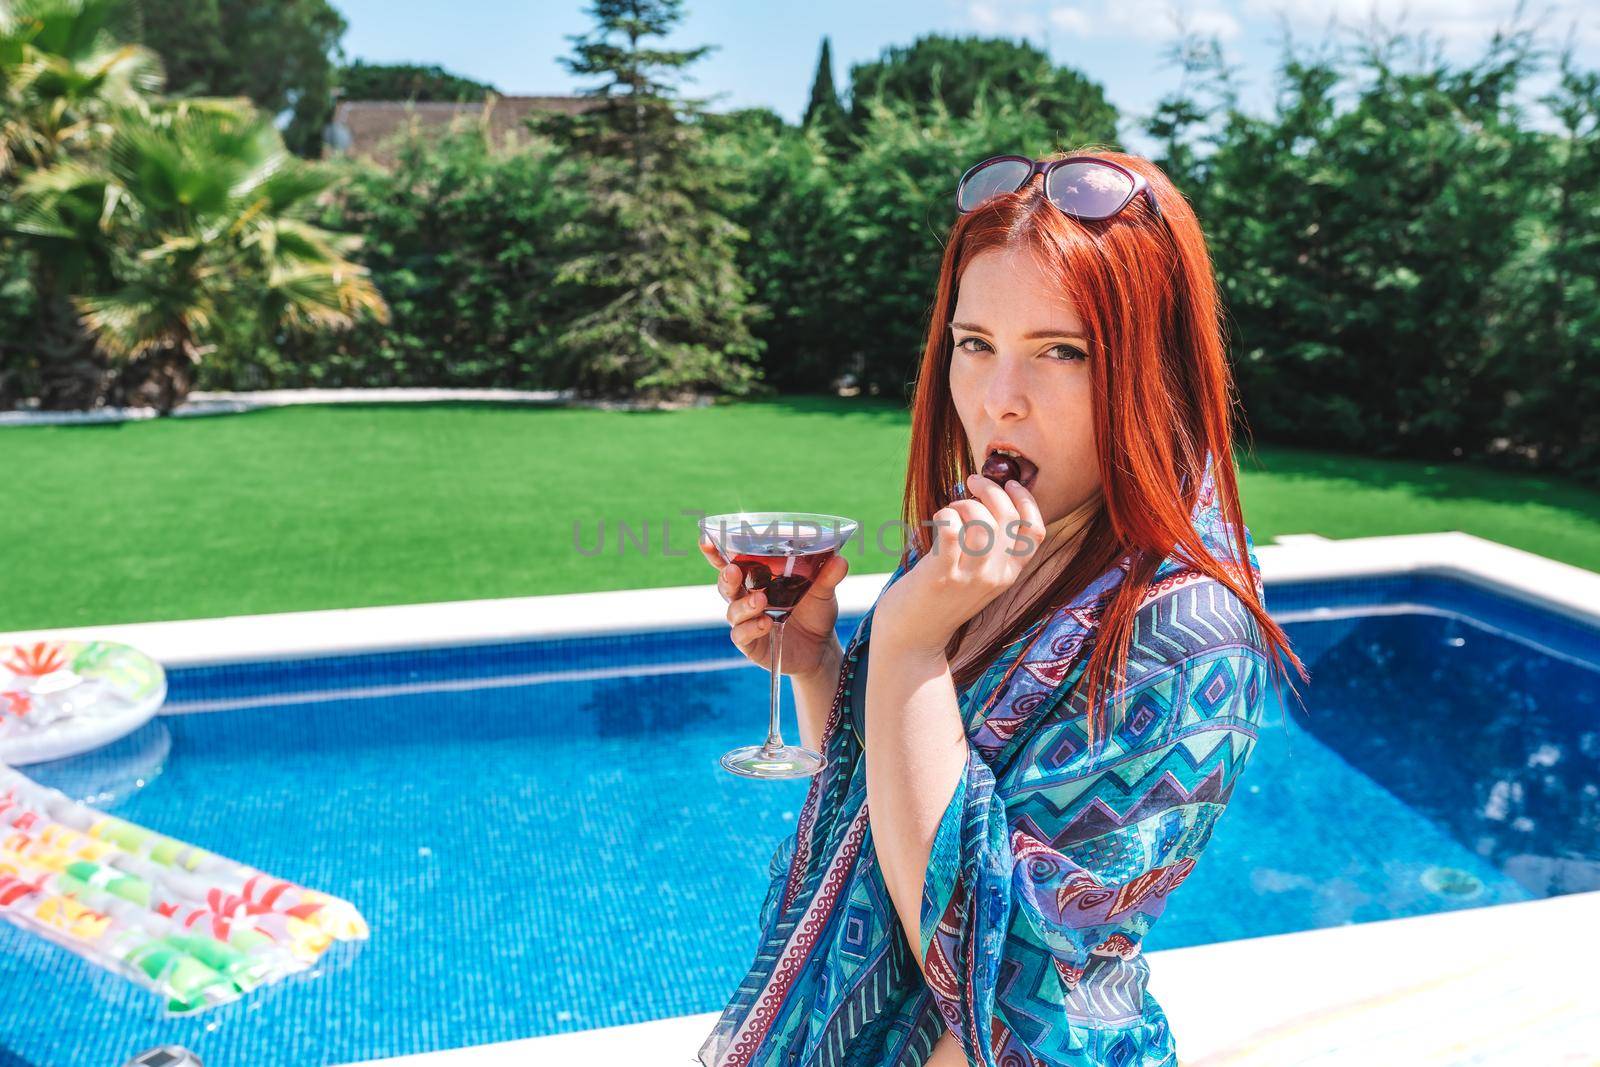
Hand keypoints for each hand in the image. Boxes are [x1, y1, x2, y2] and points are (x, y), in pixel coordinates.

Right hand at [700, 536, 847, 681]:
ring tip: (762, 600)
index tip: (705, 540)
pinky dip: (751, 628)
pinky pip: (742, 635)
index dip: (716, 552)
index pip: (732, 562)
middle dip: (726, 576)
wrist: (821, 649)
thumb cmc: (815, 613)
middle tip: (734, 570)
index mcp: (758, 579)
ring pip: (733, 610)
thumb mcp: (823, 593)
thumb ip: (828, 577)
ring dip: (745, 604)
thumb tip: (840, 560)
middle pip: (726, 585)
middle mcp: (747, 598)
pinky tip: (766, 623)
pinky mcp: (751, 644)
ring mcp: (746, 622)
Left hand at [872, 473, 1044, 655]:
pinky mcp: (941, 576)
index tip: (1008, 482)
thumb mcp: (976, 576)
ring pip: (982, 522)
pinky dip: (945, 515)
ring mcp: (970, 578)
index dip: (1025, 500)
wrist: (913, 640)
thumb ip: (987, 547)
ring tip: (951, 509)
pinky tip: (938, 520)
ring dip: (965, 504)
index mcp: (1009, 574)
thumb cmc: (940, 599)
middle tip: (971, 481)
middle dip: (991, 489)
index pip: (1035, 531)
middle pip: (1008, 518)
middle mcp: (995, 576)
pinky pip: (952, 531)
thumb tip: (984, 498)